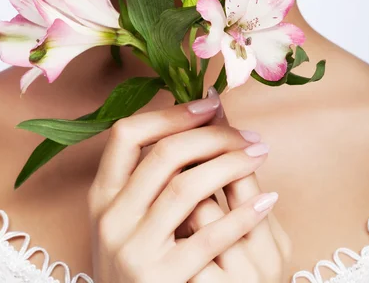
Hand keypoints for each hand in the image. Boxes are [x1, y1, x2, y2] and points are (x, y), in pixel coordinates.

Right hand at [87, 89, 289, 282]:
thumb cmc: (138, 261)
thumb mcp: (128, 218)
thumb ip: (149, 177)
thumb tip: (196, 119)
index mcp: (102, 197)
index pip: (126, 135)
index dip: (169, 114)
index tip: (207, 105)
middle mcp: (112, 220)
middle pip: (165, 155)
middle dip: (211, 135)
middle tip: (247, 133)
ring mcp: (134, 250)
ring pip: (187, 187)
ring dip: (231, 163)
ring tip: (259, 153)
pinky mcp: (162, 279)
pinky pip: (209, 237)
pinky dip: (242, 214)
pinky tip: (266, 199)